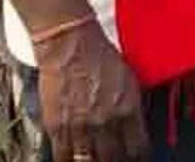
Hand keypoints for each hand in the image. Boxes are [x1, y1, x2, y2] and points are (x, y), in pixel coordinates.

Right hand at [33, 19, 148, 161]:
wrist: (70, 44)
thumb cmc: (99, 56)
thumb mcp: (129, 82)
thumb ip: (132, 109)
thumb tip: (135, 130)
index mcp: (128, 110)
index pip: (138, 149)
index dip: (138, 158)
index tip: (136, 159)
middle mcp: (106, 122)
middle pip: (114, 159)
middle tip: (116, 160)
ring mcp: (80, 127)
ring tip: (95, 161)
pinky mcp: (57, 127)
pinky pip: (63, 157)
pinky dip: (69, 161)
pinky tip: (74, 161)